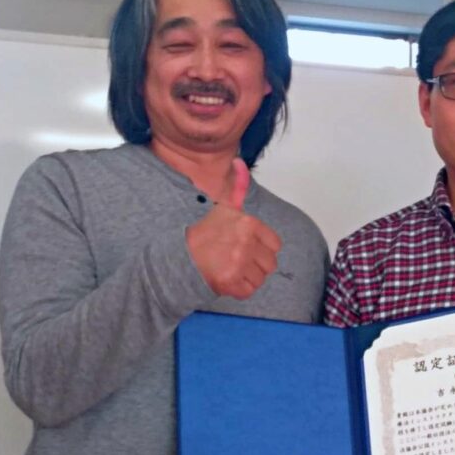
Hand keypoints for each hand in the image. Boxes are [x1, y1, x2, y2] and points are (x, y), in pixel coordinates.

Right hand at [186, 158, 281, 299]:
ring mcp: (238, 263)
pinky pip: (248, 292)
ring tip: (231, 268)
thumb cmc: (205, 231)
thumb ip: (238, 187)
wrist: (179, 254)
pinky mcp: (230, 281)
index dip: (262, 249)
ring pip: (260, 279)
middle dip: (256, 265)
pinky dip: (238, 290)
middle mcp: (246, 242)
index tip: (247, 248)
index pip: (275, 245)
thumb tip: (240, 162)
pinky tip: (227, 279)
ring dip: (247, 277)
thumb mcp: (223, 206)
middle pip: (270, 264)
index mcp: (249, 223)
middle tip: (237, 260)